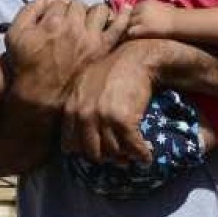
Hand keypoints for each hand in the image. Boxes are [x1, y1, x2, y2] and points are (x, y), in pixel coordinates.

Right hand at [3, 0, 117, 113]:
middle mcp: (74, 27)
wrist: (40, 92)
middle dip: (73, 10)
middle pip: (78, 5)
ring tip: (88, 21)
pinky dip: (123, 17)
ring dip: (93, 12)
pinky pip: (119, 27)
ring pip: (99, 10)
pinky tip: (126, 10)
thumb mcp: (15, 33)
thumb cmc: (25, 63)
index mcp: (53, 21)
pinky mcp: (103, 49)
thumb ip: (30, 10)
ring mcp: (91, 38)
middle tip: (69, 21)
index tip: (54, 18)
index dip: (56, 9)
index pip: (59, 2)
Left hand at [57, 43, 160, 164]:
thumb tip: (82, 135)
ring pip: (113, 152)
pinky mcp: (122, 120)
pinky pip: (132, 147)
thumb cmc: (113, 70)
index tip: (100, 151)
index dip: (85, 152)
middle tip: (120, 158)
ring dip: (125, 158)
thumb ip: (79, 107)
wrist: (137, 58)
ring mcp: (102, 118)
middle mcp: (83, 115)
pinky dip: (141, 155)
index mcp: (72, 108)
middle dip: (107, 158)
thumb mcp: (86, 85)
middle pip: (92, 153)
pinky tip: (146, 157)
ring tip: (134, 156)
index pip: (70, 145)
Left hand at [120, 0, 178, 41]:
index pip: (133, 9)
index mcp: (146, 2)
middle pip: (128, 16)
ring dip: (128, 29)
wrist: (179, 23)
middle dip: (129, 22)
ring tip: (129, 36)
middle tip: (129, 30)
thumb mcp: (161, 7)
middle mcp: (141, 8)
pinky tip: (131, 40)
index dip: (133, 16)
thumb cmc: (174, 16)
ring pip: (127, 24)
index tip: (135, 22)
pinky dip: (130, 35)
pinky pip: (130, 32)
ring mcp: (141, 18)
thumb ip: (151, 9)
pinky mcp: (142, 28)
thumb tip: (146, 13)